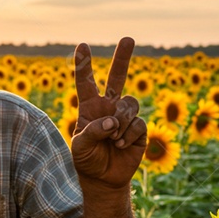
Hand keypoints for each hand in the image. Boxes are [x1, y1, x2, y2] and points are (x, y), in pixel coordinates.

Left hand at [70, 37, 146, 188]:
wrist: (103, 179)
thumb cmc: (86, 160)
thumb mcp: (79, 147)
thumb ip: (92, 132)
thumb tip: (112, 121)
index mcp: (89, 107)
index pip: (86, 82)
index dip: (84, 65)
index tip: (82, 46)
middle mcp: (109, 107)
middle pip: (117, 77)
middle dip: (123, 58)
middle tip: (128, 38)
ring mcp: (125, 117)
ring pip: (130, 104)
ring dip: (122, 119)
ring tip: (113, 137)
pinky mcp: (139, 129)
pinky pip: (138, 123)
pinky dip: (128, 134)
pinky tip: (120, 144)